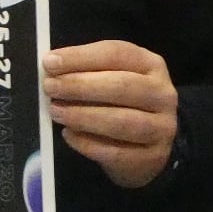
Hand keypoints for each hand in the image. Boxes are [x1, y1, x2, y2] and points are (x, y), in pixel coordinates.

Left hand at [43, 40, 178, 188]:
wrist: (147, 148)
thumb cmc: (122, 105)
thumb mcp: (111, 79)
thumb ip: (86, 71)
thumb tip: (52, 68)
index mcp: (151, 65)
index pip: (117, 54)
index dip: (81, 57)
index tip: (50, 62)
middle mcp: (162, 94)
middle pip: (122, 86)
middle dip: (80, 86)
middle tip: (50, 88)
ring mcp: (161, 127)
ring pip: (121, 121)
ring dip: (83, 116)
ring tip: (56, 112)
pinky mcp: (152, 157)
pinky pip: (116, 152)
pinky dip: (88, 143)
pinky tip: (69, 135)